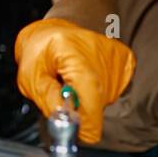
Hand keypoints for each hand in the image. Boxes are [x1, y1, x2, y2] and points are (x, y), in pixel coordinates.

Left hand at [14, 18, 134, 144]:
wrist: (58, 29)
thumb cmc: (41, 49)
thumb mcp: (31, 77)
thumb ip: (48, 100)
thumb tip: (65, 122)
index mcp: (75, 54)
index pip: (92, 102)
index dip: (83, 123)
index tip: (75, 127)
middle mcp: (102, 55)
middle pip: (99, 104)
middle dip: (81, 108)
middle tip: (64, 90)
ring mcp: (118, 58)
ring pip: (106, 99)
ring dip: (89, 99)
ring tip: (73, 80)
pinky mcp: (126, 61)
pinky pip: (113, 91)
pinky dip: (98, 91)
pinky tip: (86, 77)